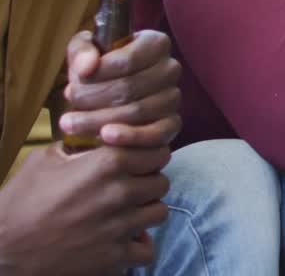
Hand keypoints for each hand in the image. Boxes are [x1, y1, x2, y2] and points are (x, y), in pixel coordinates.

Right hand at [0, 144, 170, 274]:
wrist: (2, 251)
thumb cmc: (20, 203)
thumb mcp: (44, 161)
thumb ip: (79, 144)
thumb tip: (97, 134)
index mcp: (107, 163)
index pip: (157, 151)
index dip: (149, 155)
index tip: (138, 161)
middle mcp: (120, 193)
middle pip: (161, 182)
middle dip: (147, 183)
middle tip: (130, 188)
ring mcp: (120, 227)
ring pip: (158, 213)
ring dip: (145, 212)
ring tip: (125, 213)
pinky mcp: (115, 257)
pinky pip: (147, 250)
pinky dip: (138, 246)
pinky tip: (122, 241)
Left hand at [60, 30, 181, 148]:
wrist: (106, 93)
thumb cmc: (98, 68)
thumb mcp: (84, 51)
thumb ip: (81, 52)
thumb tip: (87, 67)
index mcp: (155, 43)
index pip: (128, 60)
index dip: (98, 74)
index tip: (72, 83)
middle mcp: (170, 68)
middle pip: (130, 87)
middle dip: (92, 97)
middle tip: (69, 102)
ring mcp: (173, 97)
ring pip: (137, 111)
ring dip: (99, 120)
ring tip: (71, 123)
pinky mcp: (172, 124)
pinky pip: (157, 133)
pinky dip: (130, 137)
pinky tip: (104, 137)